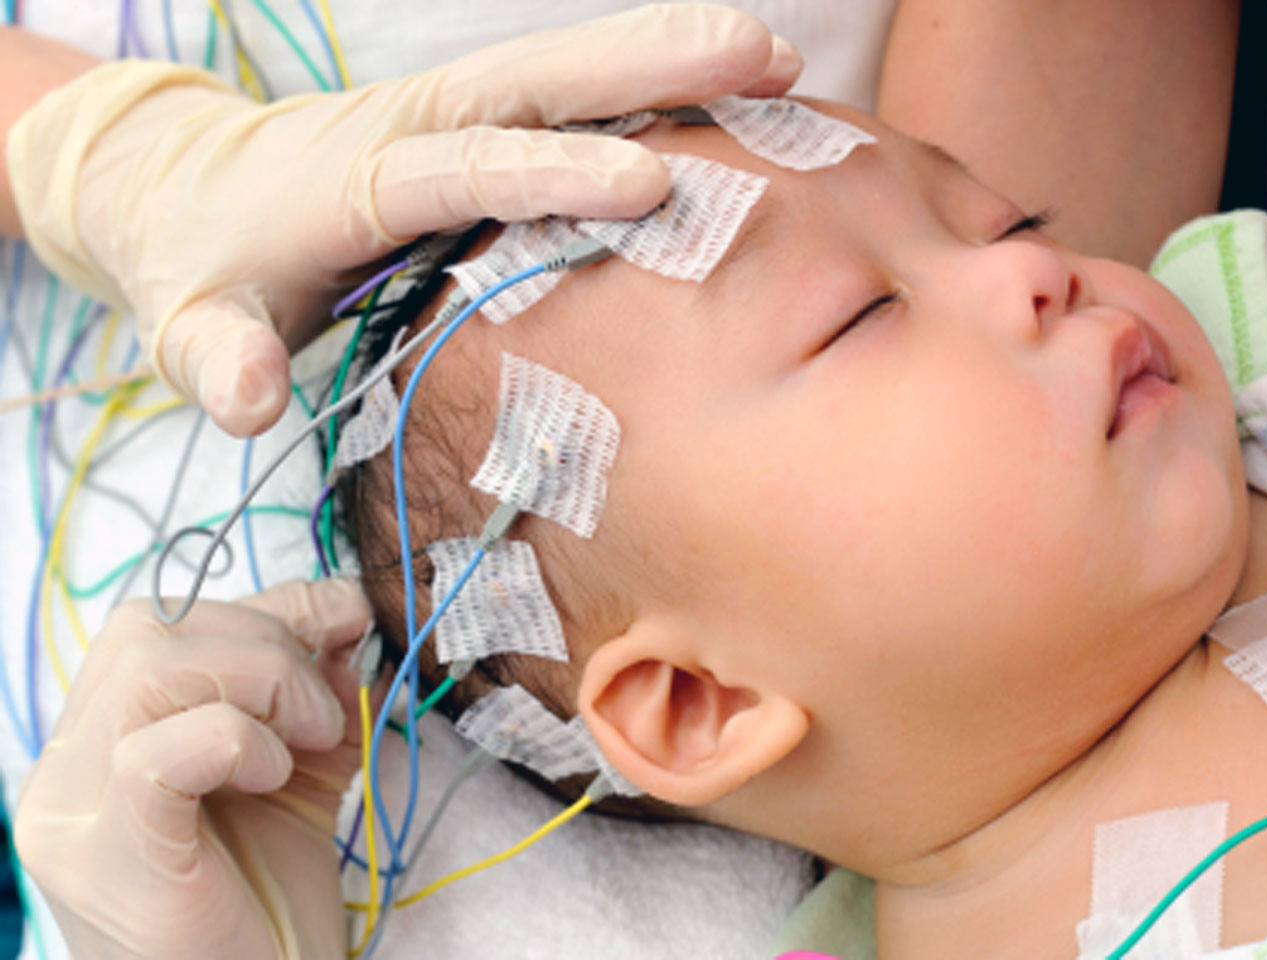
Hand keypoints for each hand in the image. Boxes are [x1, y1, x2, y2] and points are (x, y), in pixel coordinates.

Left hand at [7, 4, 801, 435]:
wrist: (185, 188)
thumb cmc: (204, 266)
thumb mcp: (189, 320)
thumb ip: (217, 358)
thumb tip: (250, 402)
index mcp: (360, 178)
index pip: (465, 165)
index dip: (551, 173)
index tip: (648, 183)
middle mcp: (416, 125)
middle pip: (539, 81)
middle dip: (649, 63)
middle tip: (763, 54)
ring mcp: (449, 114)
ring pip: (566, 74)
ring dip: (668, 58)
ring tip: (776, 60)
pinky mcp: (472, 124)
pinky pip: (565, 98)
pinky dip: (645, 88)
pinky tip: (722, 96)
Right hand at [14, 579, 373, 959]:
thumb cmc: (267, 898)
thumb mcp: (298, 765)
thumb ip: (310, 686)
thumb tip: (340, 608)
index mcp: (102, 740)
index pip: (161, 623)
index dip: (262, 607)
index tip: (340, 624)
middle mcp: (65, 770)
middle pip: (147, 631)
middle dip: (264, 641)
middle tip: (322, 707)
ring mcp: (72, 814)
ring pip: (148, 671)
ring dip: (261, 681)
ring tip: (307, 738)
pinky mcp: (106, 857)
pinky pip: (154, 752)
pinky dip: (237, 739)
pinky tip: (273, 777)